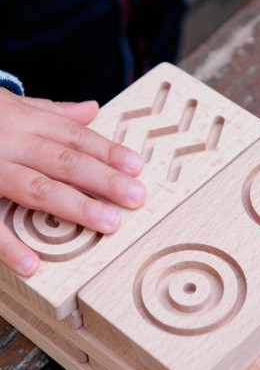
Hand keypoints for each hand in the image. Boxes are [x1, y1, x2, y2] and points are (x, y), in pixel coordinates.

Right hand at [0, 88, 145, 275]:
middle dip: (104, 180)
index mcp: (27, 120)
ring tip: (109, 223)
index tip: (137, 166)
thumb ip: (53, 111)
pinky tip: (34, 265)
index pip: (77, 137)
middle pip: (66, 161)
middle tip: (137, 196)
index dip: (109, 151)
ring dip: (76, 207)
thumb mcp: (14, 105)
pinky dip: (8, 245)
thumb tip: (92, 109)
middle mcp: (12, 142)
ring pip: (37, 188)